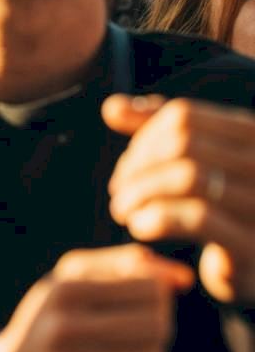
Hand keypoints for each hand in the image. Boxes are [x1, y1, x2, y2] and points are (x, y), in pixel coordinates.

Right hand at [0, 244, 192, 351]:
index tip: (138, 310)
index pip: (152, 290)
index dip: (158, 302)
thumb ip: (124, 266)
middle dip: (156, 335)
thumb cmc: (49, 326)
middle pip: (158, 327)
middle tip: (133, 342)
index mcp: (64, 289)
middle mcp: (61, 327)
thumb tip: (181, 278)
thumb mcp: (70, 283)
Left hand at [106, 94, 254, 304]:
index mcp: (253, 135)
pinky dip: (157, 218)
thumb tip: (112, 107)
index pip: (185, 116)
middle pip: (183, 143)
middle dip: (138, 166)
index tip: (127, 167)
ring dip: (141, 192)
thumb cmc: (226, 211)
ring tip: (123, 210)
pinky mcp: (254, 244)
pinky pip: (198, 217)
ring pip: (187, 176)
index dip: (144, 139)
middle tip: (118, 191)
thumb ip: (158, 133)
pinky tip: (140, 228)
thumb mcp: (198, 165)